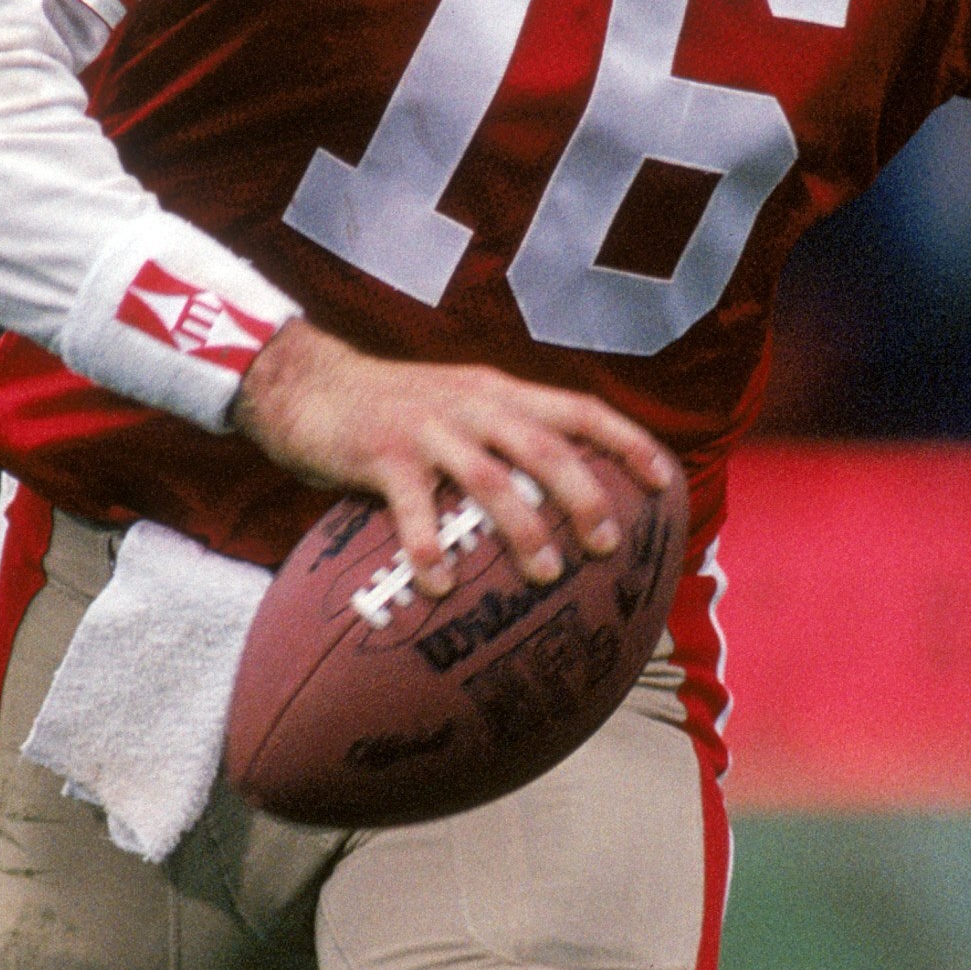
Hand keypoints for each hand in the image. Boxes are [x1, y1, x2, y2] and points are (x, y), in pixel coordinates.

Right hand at [231, 317, 679, 594]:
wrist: (306, 383)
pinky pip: (413, 507)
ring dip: (523, 529)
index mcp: (499, 392)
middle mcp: (472, 404)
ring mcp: (427, 428)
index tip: (664, 482)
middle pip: (544, 447)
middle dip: (584, 496)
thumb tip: (558, 499)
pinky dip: (430, 547)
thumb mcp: (458, 407)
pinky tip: (442, 586)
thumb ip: (502, 438)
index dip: (626, 442)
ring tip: (545, 574)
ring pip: (490, 477)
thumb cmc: (391, 411)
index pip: (579, 409)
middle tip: (606, 545)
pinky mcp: (381, 454)